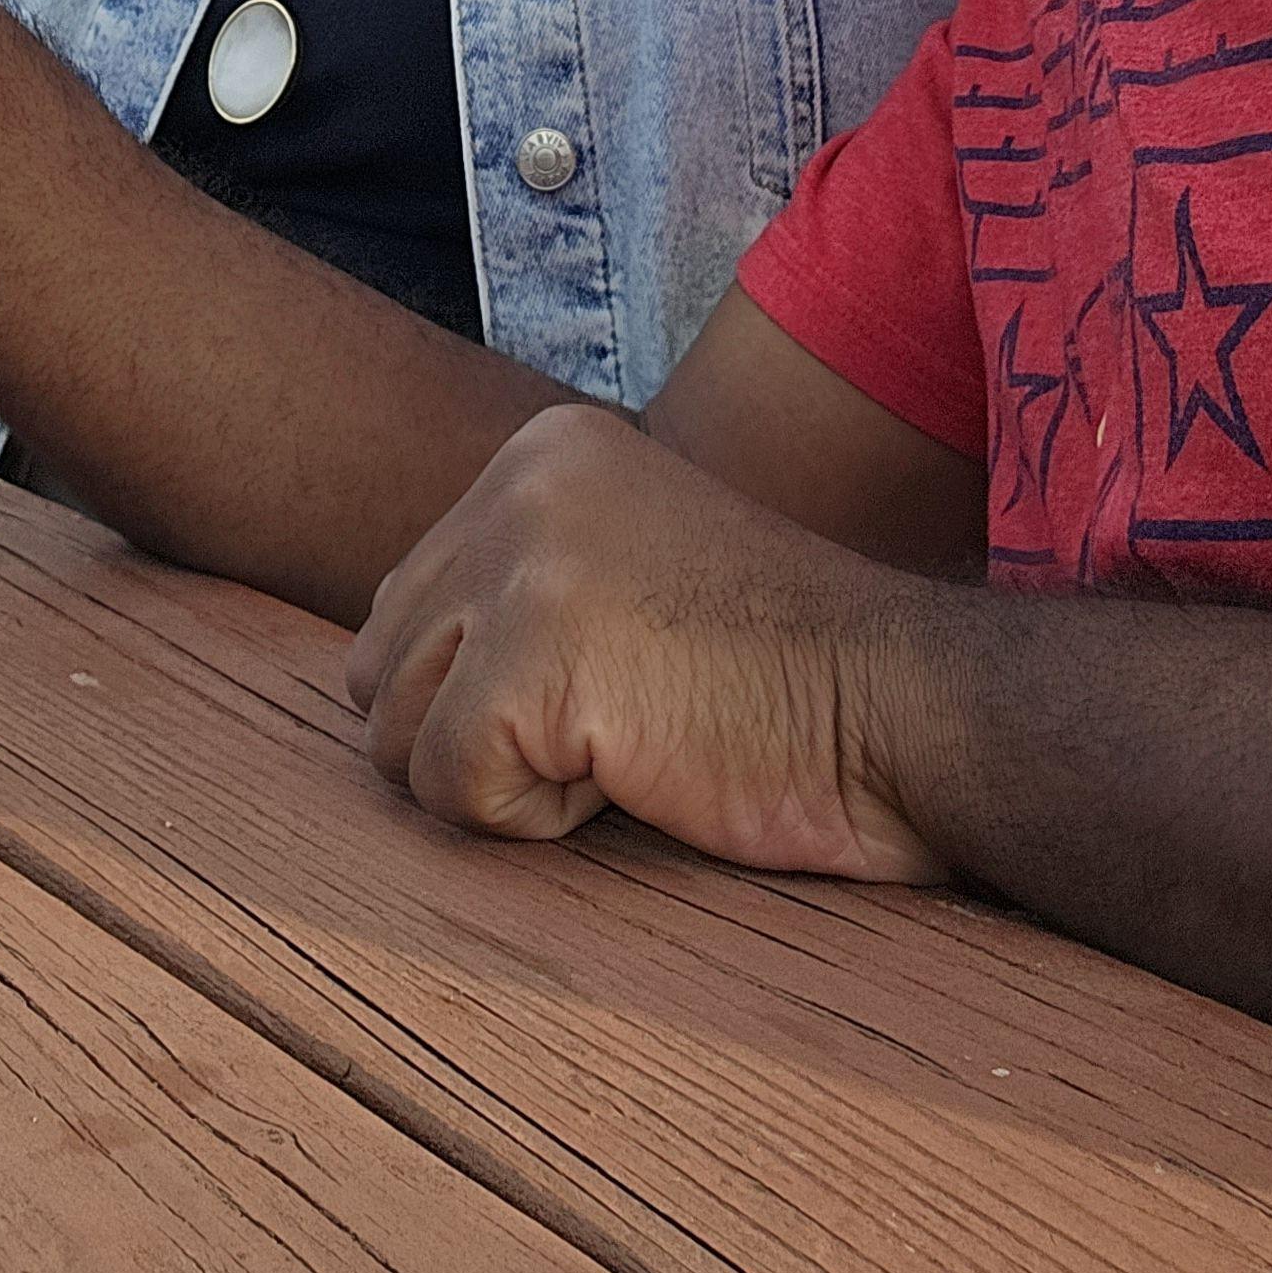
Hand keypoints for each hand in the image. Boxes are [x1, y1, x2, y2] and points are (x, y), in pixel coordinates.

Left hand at [344, 404, 955, 882]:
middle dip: (478, 735)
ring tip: (634, 735)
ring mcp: (524, 558)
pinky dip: (538, 820)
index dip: (494, 693)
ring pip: (397, 735)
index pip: (408, 610)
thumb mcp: (623, 580)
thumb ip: (509, 591)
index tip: (622, 681)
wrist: (901, 710)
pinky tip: (641, 767)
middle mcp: (518, 481)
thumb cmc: (777, 679)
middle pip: (381, 669)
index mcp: (540, 452)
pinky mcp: (534, 653)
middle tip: (624, 721)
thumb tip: (370, 681)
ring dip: (507, 777)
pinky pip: (452, 789)